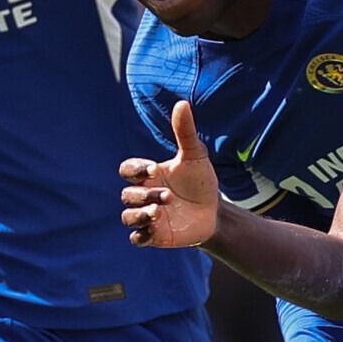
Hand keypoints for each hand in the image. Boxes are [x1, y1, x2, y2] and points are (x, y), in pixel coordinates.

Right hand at [119, 100, 220, 247]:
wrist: (215, 212)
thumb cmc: (201, 182)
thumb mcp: (195, 157)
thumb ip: (185, 132)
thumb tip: (182, 102)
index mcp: (149, 175)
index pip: (127, 169)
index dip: (135, 169)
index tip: (154, 170)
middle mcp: (144, 195)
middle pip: (127, 195)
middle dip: (144, 195)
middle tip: (169, 196)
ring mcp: (147, 216)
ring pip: (128, 217)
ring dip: (139, 215)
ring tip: (158, 213)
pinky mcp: (155, 235)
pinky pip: (137, 239)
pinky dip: (141, 236)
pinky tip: (153, 230)